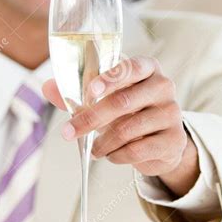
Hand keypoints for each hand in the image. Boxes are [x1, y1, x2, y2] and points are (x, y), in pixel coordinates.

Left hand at [42, 56, 199, 197]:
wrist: (161, 141)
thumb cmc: (129, 112)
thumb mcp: (106, 99)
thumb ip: (77, 93)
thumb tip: (48, 86)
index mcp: (147, 69)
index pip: (132, 66)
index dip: (110, 77)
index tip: (90, 90)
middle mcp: (163, 87)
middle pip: (123, 101)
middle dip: (91, 118)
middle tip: (69, 131)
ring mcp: (171, 113)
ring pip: (128, 129)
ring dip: (103, 142)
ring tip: (94, 149)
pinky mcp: (174, 139)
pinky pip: (138, 150)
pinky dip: (117, 155)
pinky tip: (111, 155)